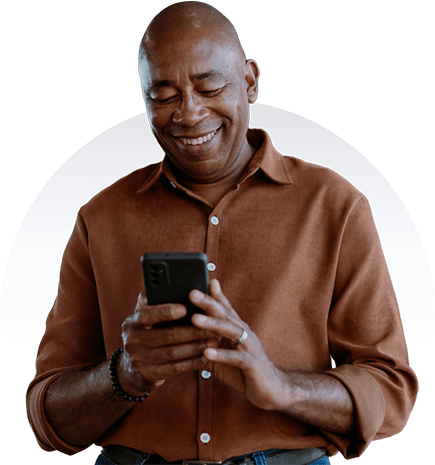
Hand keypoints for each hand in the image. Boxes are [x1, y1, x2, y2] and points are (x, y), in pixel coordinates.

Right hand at [118, 291, 218, 396]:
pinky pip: (175, 368)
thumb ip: (153, 301)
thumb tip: (167, 282)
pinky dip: (192, 362)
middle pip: (167, 335)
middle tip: (213, 325)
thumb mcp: (143, 317)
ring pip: (173, 352)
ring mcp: (140, 360)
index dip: (166, 311)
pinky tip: (206, 356)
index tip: (185, 308)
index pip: (148, 314)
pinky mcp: (150, 375)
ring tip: (214, 340)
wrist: (131, 369)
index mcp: (132, 323)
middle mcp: (133, 341)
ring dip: (196, 346)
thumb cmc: (145, 334)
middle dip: (192, 330)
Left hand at [190, 279, 286, 410]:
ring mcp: (250, 347)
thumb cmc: (243, 371)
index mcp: (236, 329)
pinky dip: (221, 354)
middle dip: (208, 302)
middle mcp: (244, 333)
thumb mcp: (223, 354)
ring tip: (195, 319)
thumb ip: (207, 344)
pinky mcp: (252, 364)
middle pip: (225, 314)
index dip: (214, 295)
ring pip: (230, 330)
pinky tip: (207, 352)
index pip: (224, 308)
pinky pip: (236, 357)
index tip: (202, 282)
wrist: (271, 390)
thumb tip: (185, 337)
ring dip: (212, 324)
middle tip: (192, 293)